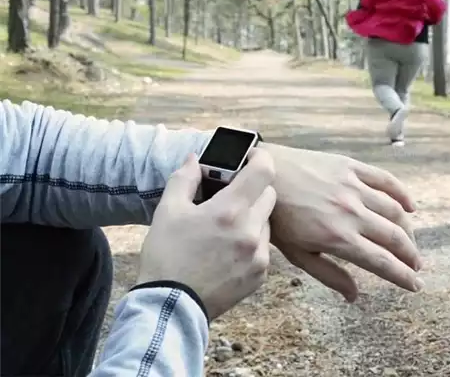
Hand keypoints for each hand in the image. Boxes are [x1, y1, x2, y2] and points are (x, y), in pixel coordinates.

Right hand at [136, 150, 276, 319]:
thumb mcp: (168, 211)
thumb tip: (195, 159)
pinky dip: (252, 244)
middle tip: (231, 196)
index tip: (251, 158)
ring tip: (226, 228)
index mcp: (230, 210)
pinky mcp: (260, 275)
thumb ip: (184, 179)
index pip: (264, 171)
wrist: (170, 306)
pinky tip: (228, 251)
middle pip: (269, 195)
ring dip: (253, 218)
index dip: (260, 158)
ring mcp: (259, 255)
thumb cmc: (166, 256)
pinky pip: (264, 248)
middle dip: (253, 190)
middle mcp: (251, 231)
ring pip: (267, 222)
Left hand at [260, 143, 421, 301]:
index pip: (382, 261)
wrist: (261, 175)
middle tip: (417, 267)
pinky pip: (386, 181)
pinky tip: (410, 208)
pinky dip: (402, 195)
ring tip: (411, 243)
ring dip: (408, 230)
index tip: (415, 285)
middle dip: (411, 256)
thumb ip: (329, 274)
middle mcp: (351, 213)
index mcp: (338, 238)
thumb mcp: (297, 254)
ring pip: (395, 211)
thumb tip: (354, 296)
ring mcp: (353, 187)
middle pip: (394, 238)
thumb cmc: (276, 218)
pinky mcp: (351, 167)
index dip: (402, 276)